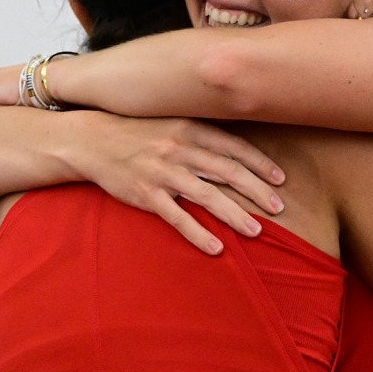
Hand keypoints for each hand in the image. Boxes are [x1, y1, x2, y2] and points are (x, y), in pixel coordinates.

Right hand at [68, 114, 286, 254]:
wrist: (92, 141)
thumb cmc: (136, 133)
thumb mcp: (171, 123)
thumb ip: (200, 135)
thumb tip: (235, 151)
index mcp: (190, 129)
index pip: (234, 147)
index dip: (260, 164)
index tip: (280, 179)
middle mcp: (180, 149)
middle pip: (228, 172)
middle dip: (257, 191)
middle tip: (279, 208)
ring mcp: (163, 173)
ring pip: (208, 195)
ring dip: (235, 214)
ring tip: (256, 230)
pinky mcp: (146, 194)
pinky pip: (178, 218)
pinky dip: (199, 234)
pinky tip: (217, 248)